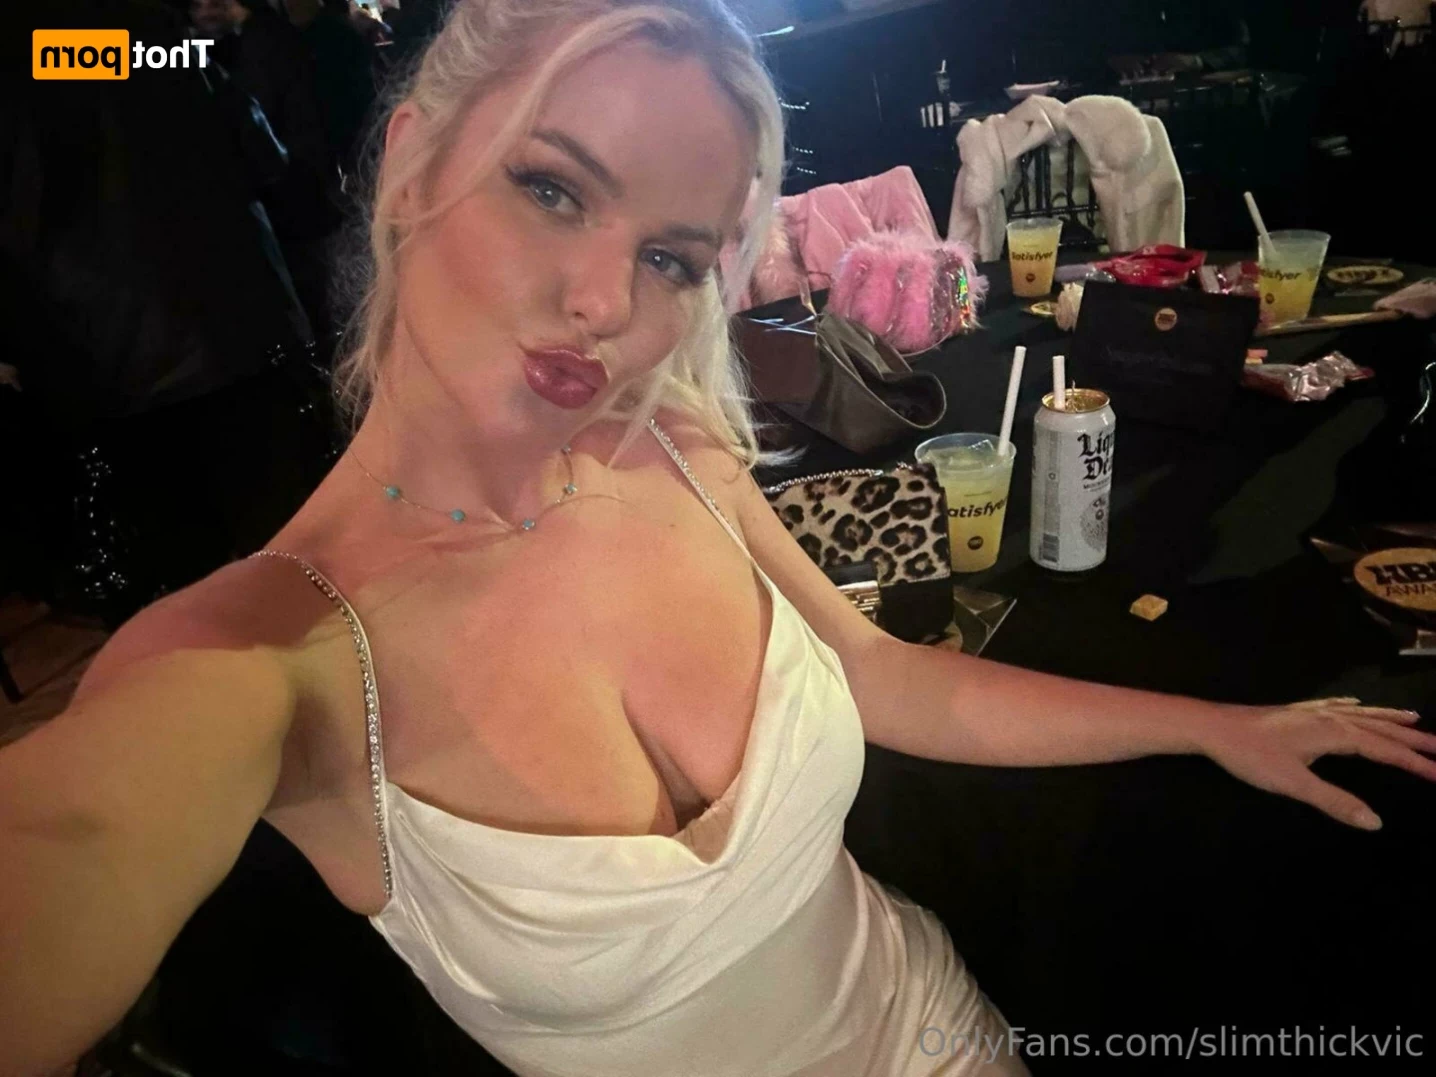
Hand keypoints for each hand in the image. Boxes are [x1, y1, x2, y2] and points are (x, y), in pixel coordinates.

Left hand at [1201, 698, 1435, 829]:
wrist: (1212, 726)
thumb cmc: (1251, 755)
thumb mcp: (1294, 784)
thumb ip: (1335, 802)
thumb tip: (1376, 822)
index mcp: (1336, 733)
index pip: (1387, 749)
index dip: (1417, 762)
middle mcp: (1331, 718)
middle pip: (1382, 728)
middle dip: (1414, 739)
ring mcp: (1313, 713)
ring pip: (1363, 715)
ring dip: (1391, 719)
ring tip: (1416, 720)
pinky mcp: (1296, 713)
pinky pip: (1339, 708)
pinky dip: (1358, 709)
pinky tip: (1356, 706)